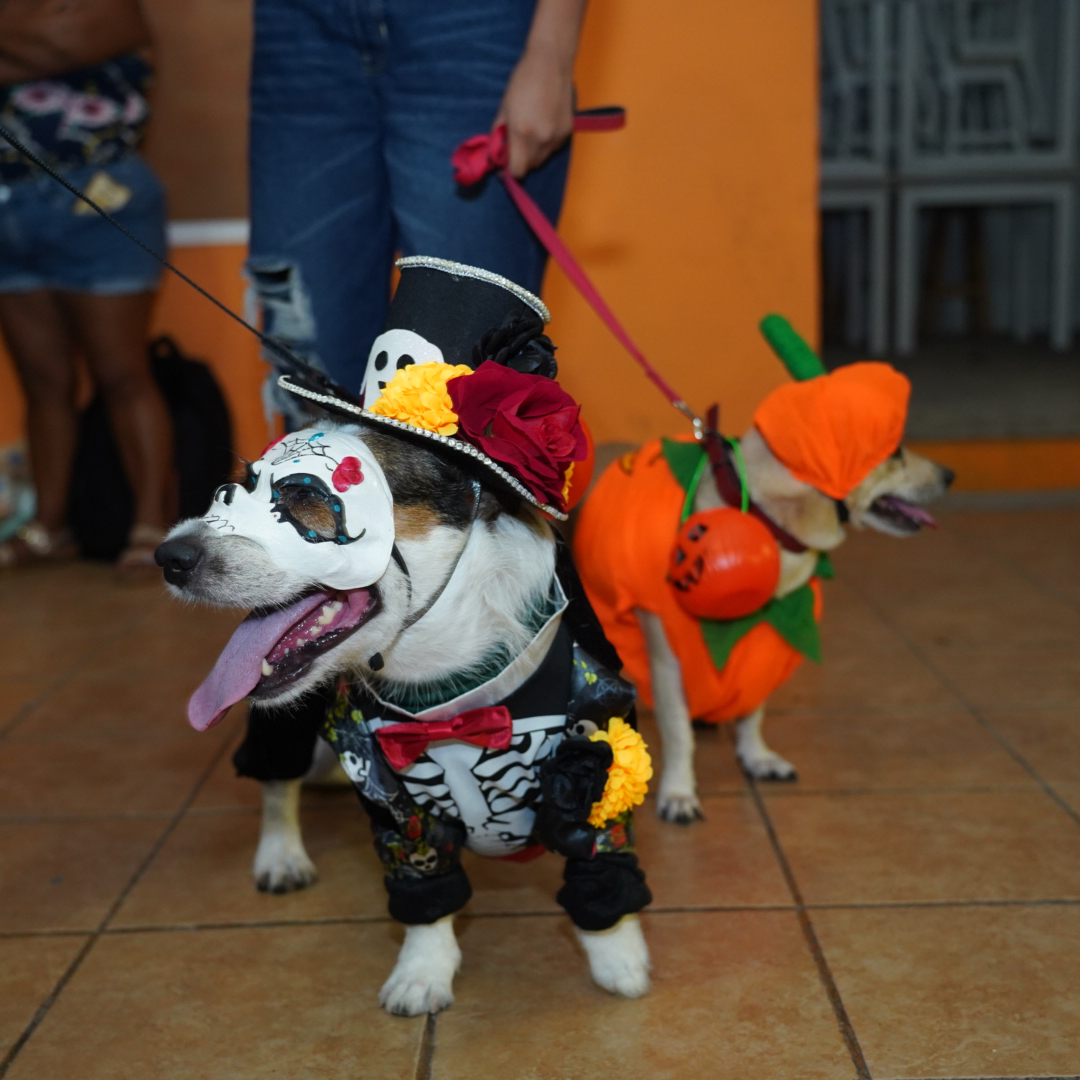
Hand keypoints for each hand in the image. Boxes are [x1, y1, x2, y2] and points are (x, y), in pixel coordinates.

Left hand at [493, 43, 574, 179]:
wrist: (551, 62)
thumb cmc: (523, 81)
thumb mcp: (505, 107)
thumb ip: (499, 133)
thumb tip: (495, 152)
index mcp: (522, 133)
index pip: (517, 171)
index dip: (508, 172)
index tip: (502, 165)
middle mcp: (541, 139)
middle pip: (530, 167)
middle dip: (520, 161)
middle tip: (514, 147)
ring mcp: (557, 137)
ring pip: (542, 159)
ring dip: (533, 154)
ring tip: (529, 134)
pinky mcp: (567, 132)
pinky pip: (553, 148)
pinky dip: (545, 144)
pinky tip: (542, 126)